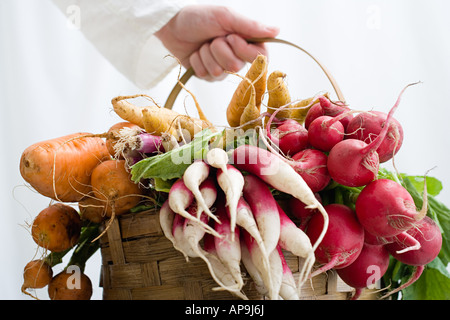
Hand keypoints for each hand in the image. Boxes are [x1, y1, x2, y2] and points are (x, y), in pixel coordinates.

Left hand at [155, 4, 279, 80]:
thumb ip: (250, 26)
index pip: (260, 56)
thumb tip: (277, 30)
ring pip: (220, 72)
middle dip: (220, 50)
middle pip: (237, 66)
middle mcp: (236, 55)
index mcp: (246, 39)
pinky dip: (197, 62)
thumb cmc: (198, 17)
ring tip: (202, 44)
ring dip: (207, 55)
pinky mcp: (207, 75)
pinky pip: (206, 75)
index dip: (245, 50)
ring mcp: (222, 67)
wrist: (172, 25)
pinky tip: (195, 53)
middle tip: (213, 38)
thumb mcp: (225, 16)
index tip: (231, 37)